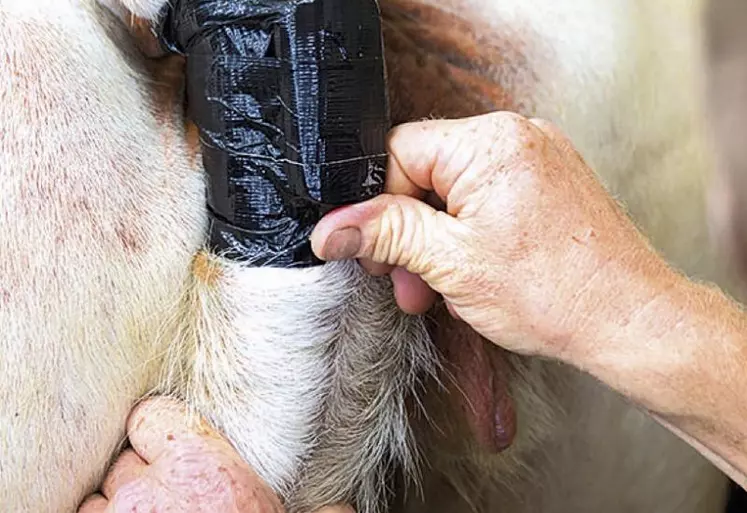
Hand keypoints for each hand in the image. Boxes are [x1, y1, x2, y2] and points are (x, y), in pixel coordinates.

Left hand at [78, 397, 352, 512]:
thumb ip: (316, 509)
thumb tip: (341, 507)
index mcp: (201, 464)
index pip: (150, 415)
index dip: (158, 435)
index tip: (170, 455)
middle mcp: (151, 485)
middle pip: (124, 460)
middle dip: (140, 482)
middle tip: (165, 507)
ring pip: (98, 498)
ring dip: (114, 512)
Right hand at [311, 112, 674, 358]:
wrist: (629, 320)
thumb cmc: (556, 293)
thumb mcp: (450, 263)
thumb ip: (385, 235)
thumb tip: (331, 229)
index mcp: (489, 143)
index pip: (399, 152)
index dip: (380, 206)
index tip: (376, 250)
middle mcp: (517, 137)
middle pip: (427, 174)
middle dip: (410, 232)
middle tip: (407, 279)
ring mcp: (538, 159)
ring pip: (455, 192)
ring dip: (437, 241)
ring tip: (440, 288)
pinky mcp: (548, 183)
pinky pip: (487, 200)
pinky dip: (469, 235)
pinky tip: (470, 274)